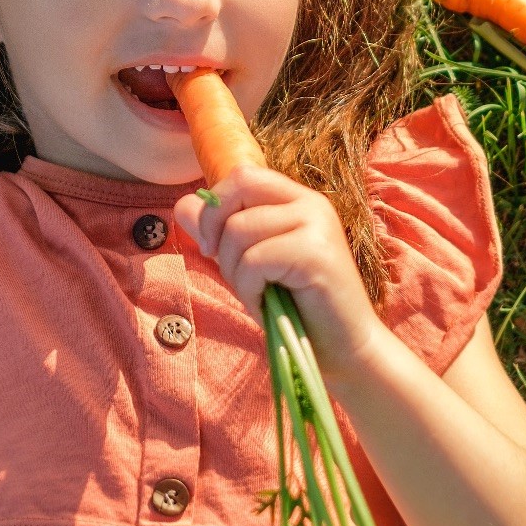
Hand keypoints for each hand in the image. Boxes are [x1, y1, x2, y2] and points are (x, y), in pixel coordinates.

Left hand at [174, 166, 389, 379]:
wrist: (343, 350)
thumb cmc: (295, 309)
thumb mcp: (248, 264)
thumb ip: (220, 233)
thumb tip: (182, 205)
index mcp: (298, 200)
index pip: (243, 174)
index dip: (215, 207)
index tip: (211, 247)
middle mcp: (311, 204)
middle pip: (238, 188)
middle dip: (216, 230)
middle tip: (231, 271)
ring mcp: (317, 225)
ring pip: (240, 229)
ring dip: (235, 271)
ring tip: (258, 294)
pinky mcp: (316, 252)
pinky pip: (255, 260)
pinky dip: (249, 289)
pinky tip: (266, 305)